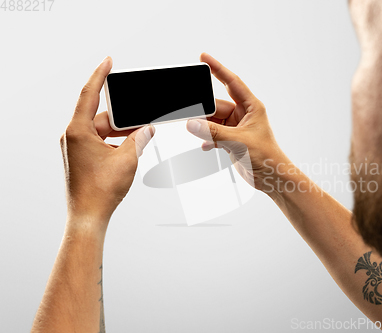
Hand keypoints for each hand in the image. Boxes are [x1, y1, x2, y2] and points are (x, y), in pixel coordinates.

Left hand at [60, 57, 154, 228]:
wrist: (88, 215)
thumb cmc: (101, 190)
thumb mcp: (128, 159)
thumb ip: (139, 139)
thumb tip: (148, 128)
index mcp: (78, 131)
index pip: (89, 94)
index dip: (100, 75)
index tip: (109, 61)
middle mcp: (73, 136)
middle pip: (102, 115)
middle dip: (124, 116)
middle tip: (142, 116)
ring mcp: (76, 147)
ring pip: (102, 130)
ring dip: (122, 132)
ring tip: (141, 137)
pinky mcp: (81, 157)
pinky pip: (100, 141)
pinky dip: (115, 142)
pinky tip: (131, 148)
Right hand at [186, 53, 288, 195]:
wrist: (272, 178)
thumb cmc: (266, 157)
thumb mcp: (239, 142)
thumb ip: (214, 133)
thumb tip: (192, 124)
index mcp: (252, 107)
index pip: (232, 83)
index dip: (218, 69)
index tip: (204, 57)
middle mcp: (244, 115)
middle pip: (217, 106)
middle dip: (204, 111)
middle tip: (190, 115)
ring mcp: (236, 128)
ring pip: (213, 121)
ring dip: (204, 128)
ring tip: (196, 132)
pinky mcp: (231, 141)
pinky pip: (213, 134)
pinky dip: (208, 139)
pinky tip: (205, 146)